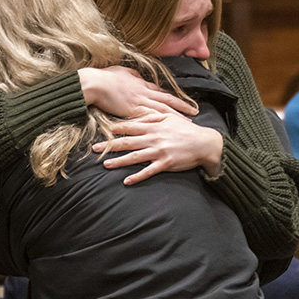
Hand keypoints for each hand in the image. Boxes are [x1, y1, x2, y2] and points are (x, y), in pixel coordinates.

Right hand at [78, 66, 196, 118]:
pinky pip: (149, 119)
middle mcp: (144, 93)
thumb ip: (133, 75)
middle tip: (194, 113)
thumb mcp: (123, 71)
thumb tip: (138, 77)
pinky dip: (159, 124)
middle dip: (182, 107)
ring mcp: (139, 102)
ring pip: (162, 110)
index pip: (162, 91)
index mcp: (141, 84)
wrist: (95, 83)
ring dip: (175, 117)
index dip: (174, 97)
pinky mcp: (131, 112)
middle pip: (167, 101)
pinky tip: (167, 131)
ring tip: (187, 123)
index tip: (184, 102)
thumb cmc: (105, 76)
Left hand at [92, 113, 223, 183]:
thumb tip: (138, 117)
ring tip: (105, 165)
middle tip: (94, 148)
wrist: (204, 143)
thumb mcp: (170, 118)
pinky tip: (126, 181)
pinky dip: (137, 177)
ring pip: (134, 157)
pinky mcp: (166, 163)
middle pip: (127, 142)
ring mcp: (159, 151)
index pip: (129, 127)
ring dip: (119, 161)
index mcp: (153, 126)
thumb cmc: (187, 130)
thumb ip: (153, 117)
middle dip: (109, 145)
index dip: (114, 129)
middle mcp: (153, 138)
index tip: (100, 130)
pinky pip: (148, 171)